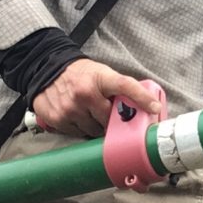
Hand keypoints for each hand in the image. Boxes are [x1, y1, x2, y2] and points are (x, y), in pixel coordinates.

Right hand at [31, 59, 161, 136]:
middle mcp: (85, 93)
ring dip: (95, 126)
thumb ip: (119, 88)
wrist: (48, 68)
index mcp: (101, 78)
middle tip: (108, 114)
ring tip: (90, 113)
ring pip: (94, 130)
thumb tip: (144, 107)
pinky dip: (80, 128)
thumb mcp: (102, 73)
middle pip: (110, 119)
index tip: (155, 107)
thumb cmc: (81, 74)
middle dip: (111, 120)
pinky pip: (76, 134)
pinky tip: (76, 116)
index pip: (126, 86)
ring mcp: (70, 108)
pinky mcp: (57, 119)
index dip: (142, 98)